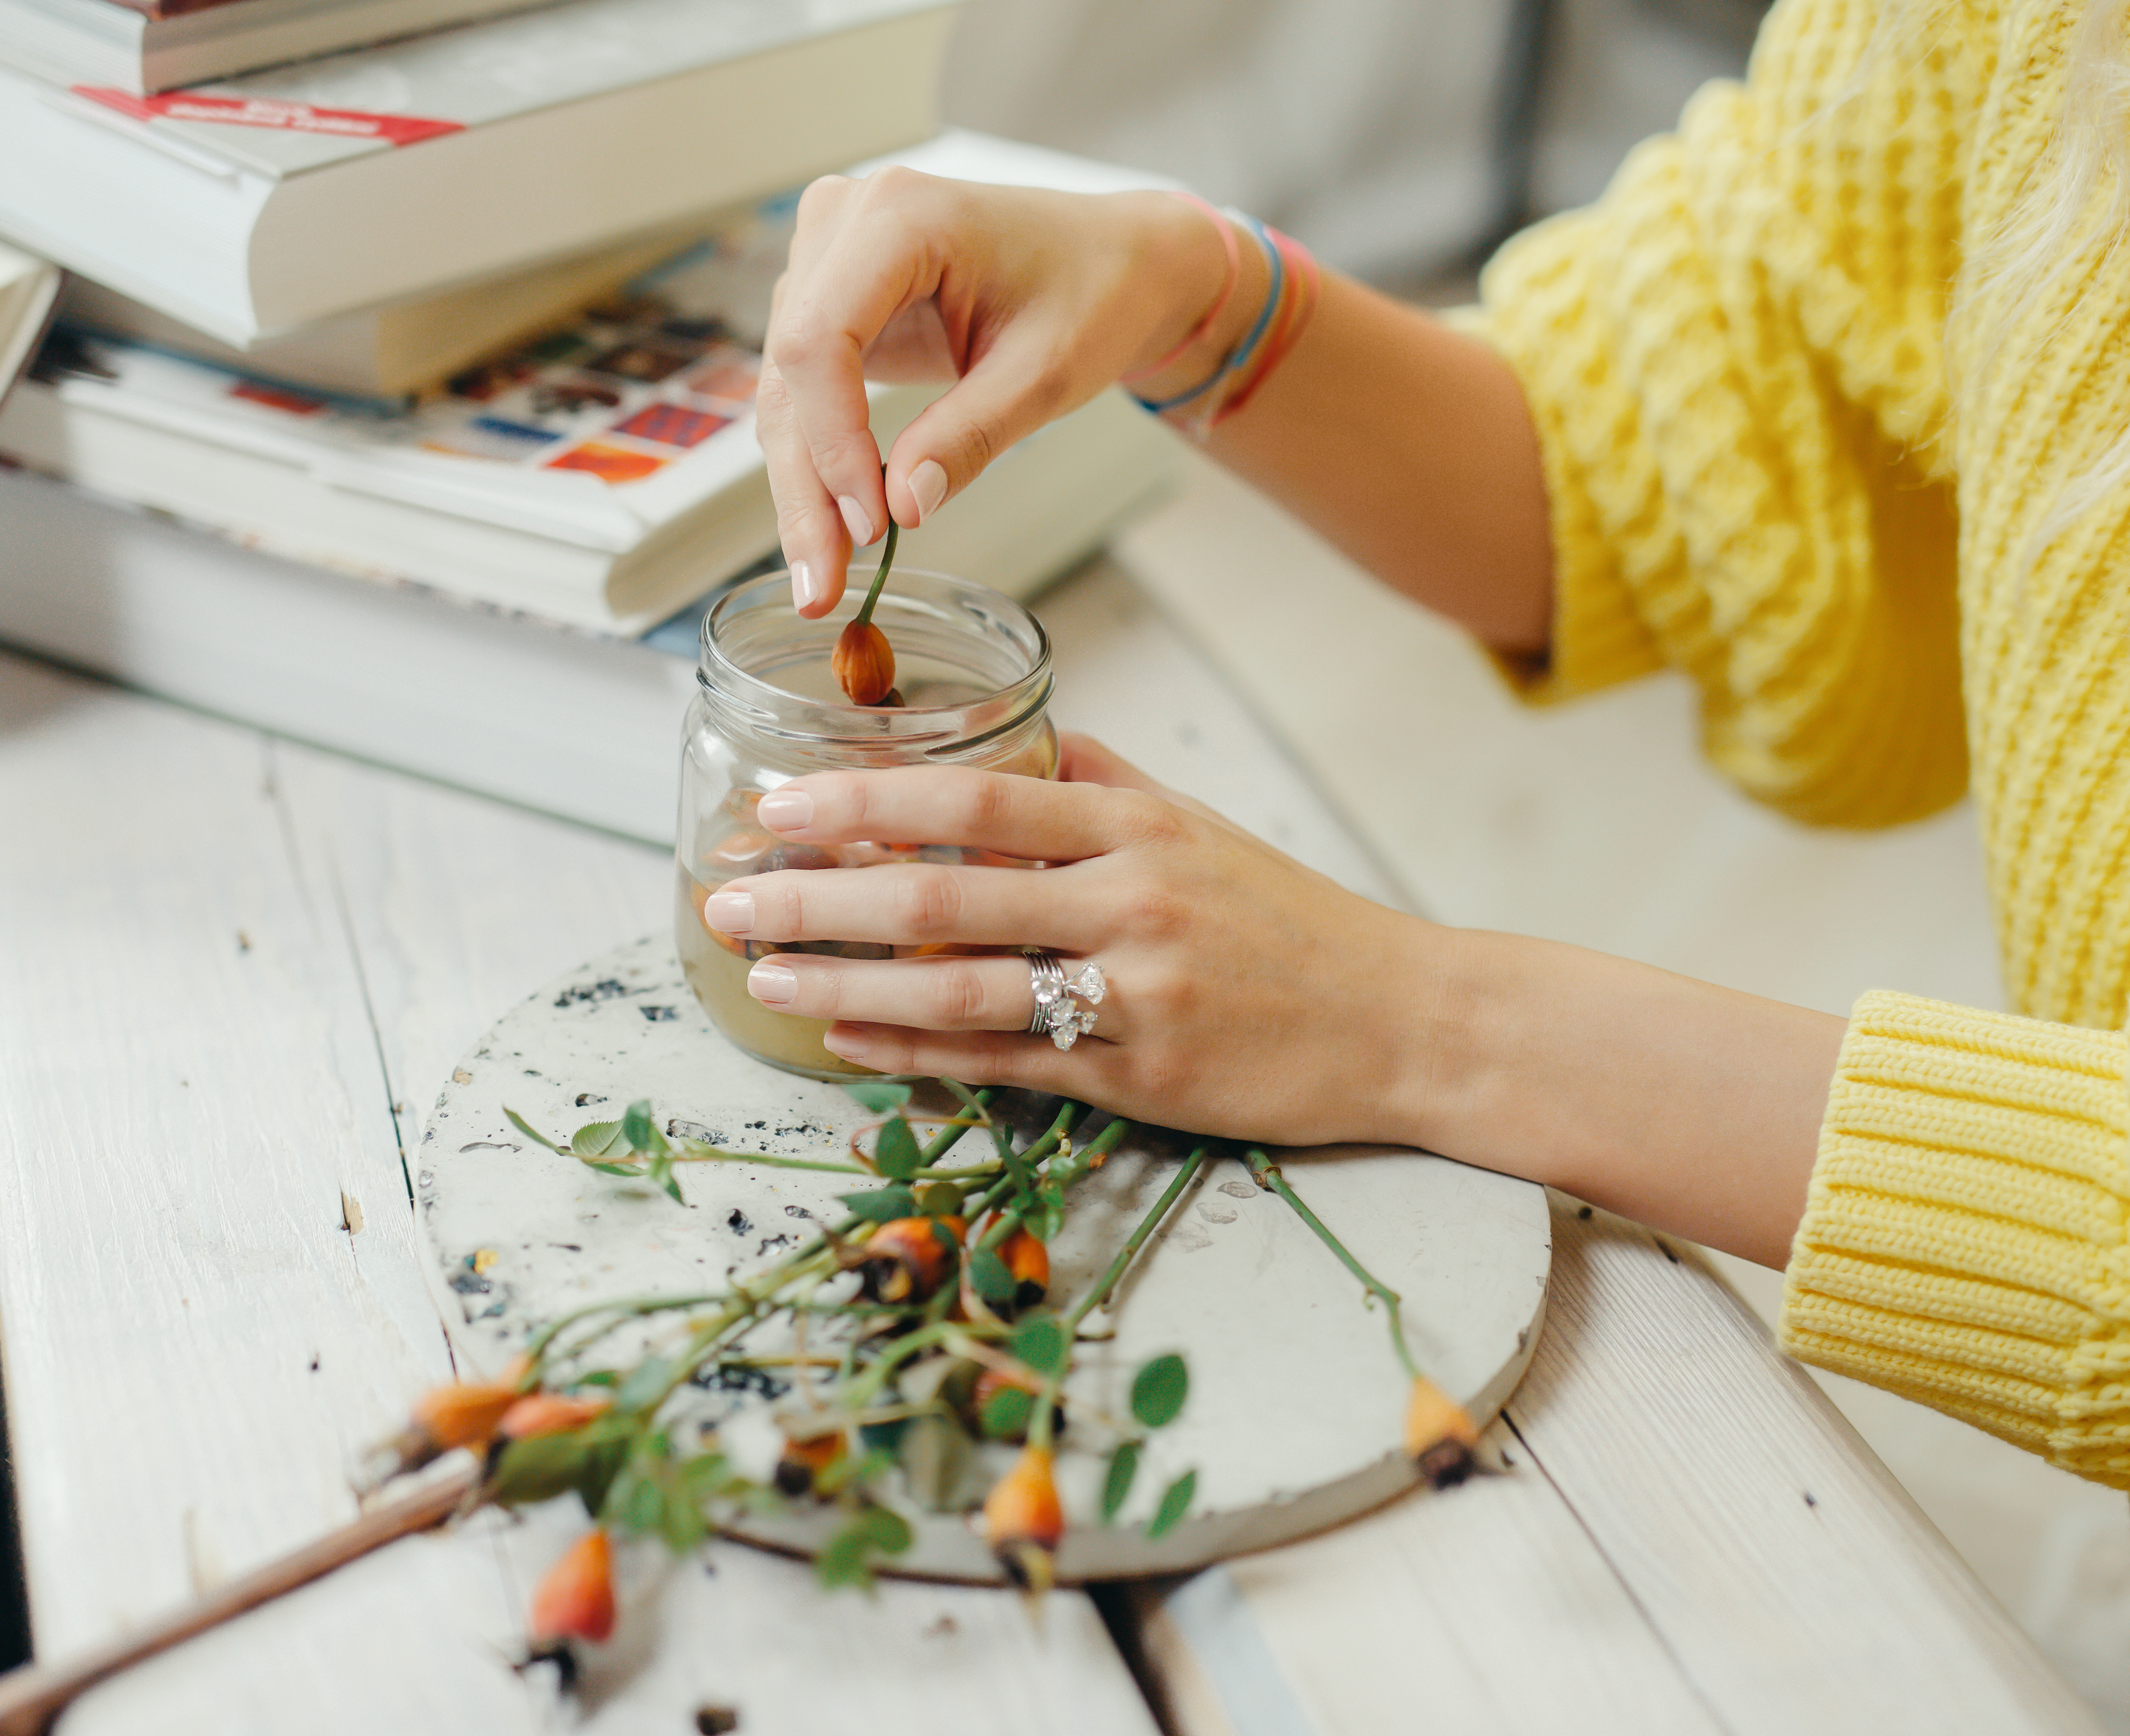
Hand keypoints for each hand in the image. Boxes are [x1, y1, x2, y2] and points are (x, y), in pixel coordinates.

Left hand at [698, 736, 1451, 1146]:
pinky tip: (848, 1041)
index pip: (975, 801)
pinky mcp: (1140, 1079)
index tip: (777, 803)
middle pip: (942, 892)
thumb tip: (1011, 737)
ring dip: (844, 983)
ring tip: (761, 974)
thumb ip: (1100, 783)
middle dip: (816, 895)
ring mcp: (1132, 998)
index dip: (863, 799)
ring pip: (959, 987)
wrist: (1402, 1019)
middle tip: (727, 895)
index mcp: (1140, 828)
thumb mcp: (1201, 828)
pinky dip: (917, 1053)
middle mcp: (1130, 904)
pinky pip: (1003, 1064)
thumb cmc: (1290, 920)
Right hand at [757, 172, 1236, 615]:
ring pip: (785, 390)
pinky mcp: (833, 299)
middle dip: (807, 487)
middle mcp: (844, 220)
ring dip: (803, 487)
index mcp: (899, 215)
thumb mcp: (1047, 373)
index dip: (835, 443)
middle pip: (790, 371)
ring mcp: (828, 257)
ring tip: (822, 579)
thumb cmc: (1093, 293)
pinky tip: (834, 529)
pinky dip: (819, 461)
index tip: (870, 526)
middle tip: (819, 587)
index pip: (822, 340)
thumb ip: (971, 435)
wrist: (1111, 261)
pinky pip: (804, 390)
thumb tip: (903, 508)